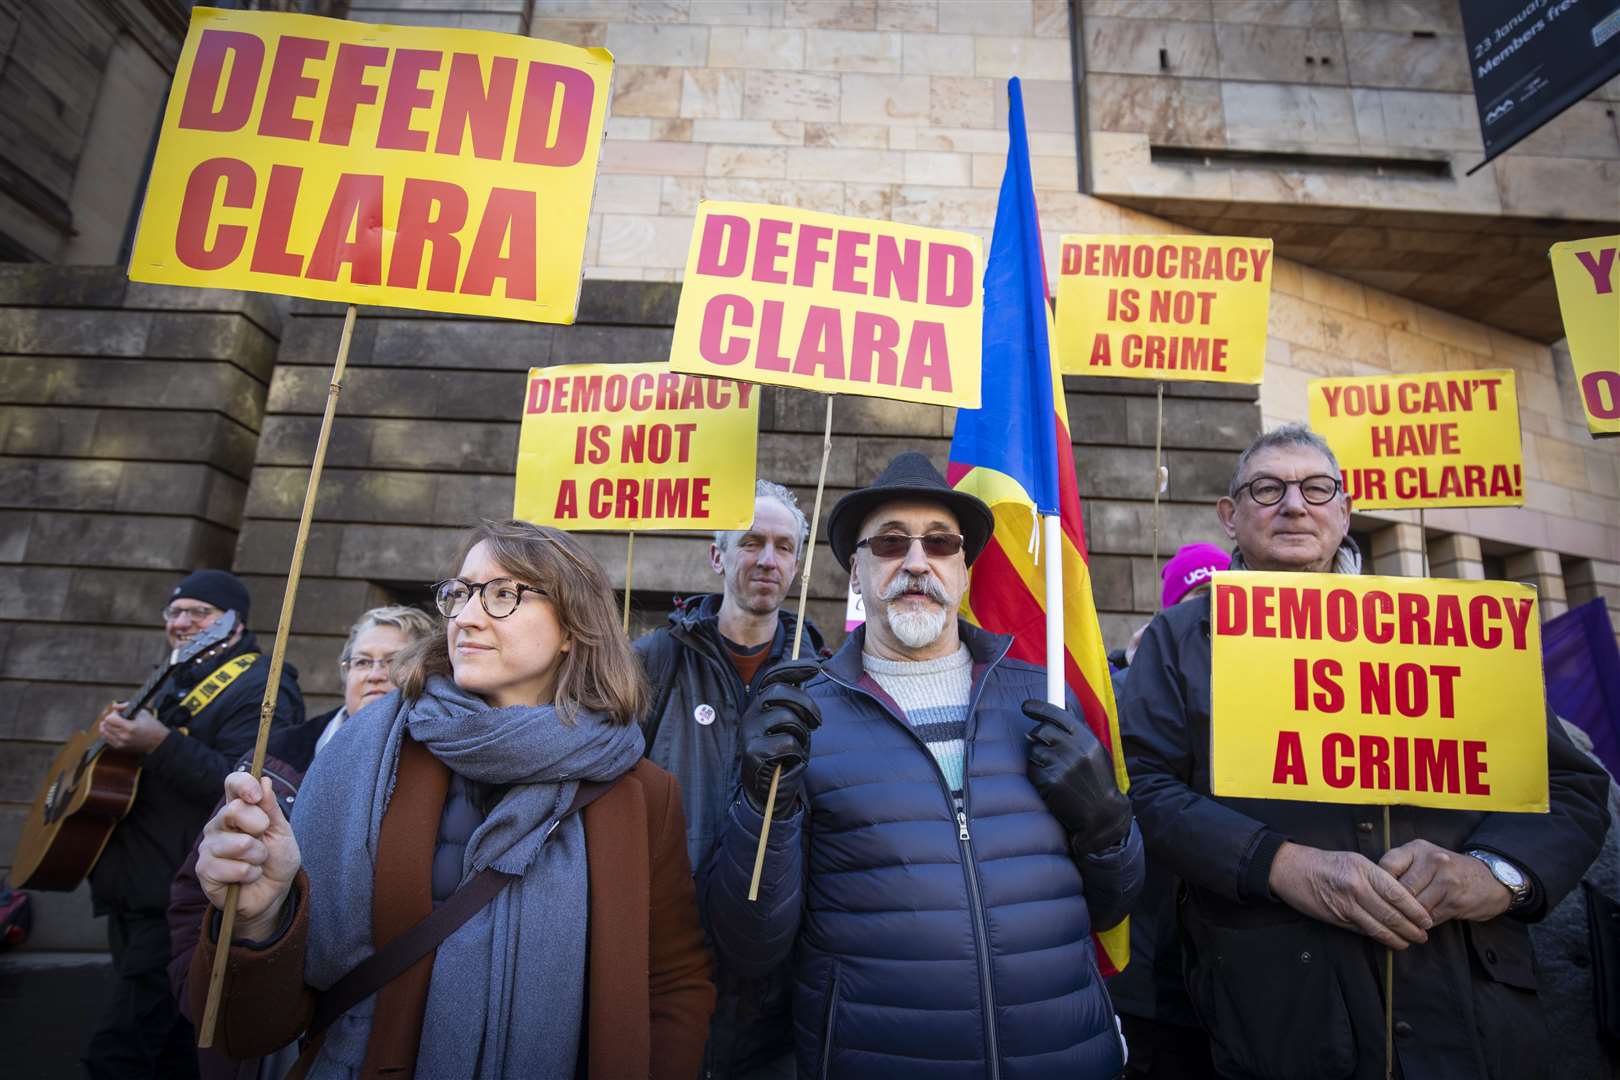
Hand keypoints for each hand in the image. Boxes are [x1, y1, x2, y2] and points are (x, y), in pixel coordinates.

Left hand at [99, 704, 169, 752]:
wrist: (157, 741)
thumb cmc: (151, 725)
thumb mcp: (142, 712)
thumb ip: (126, 707)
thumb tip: (114, 706)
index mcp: (130, 727)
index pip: (110, 719)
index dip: (113, 713)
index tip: (118, 713)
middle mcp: (124, 736)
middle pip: (106, 725)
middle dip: (110, 719)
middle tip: (117, 717)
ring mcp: (121, 743)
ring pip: (104, 733)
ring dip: (107, 727)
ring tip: (113, 723)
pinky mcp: (120, 748)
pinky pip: (107, 740)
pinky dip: (107, 734)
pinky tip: (112, 730)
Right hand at [196, 772, 301, 940]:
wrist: (272, 894)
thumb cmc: (276, 861)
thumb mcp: (282, 832)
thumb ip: (271, 809)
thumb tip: (265, 781)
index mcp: (238, 809)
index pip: (232, 783)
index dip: (244, 784)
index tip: (256, 796)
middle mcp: (219, 824)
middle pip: (235, 810)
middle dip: (260, 828)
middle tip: (263, 843)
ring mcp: (209, 846)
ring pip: (240, 844)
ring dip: (258, 857)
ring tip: (257, 863)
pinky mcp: (204, 869)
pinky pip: (235, 868)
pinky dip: (250, 874)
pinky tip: (247, 877)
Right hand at [738, 661, 821, 814]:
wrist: (769, 794)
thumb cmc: (784, 757)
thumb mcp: (793, 726)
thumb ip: (796, 706)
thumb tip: (810, 676)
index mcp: (759, 706)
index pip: (772, 677)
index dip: (794, 668)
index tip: (817, 666)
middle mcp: (750, 715)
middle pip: (779, 691)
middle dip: (806, 703)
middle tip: (818, 722)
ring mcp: (749, 733)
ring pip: (786, 717)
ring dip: (802, 734)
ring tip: (799, 747)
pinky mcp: (752, 752)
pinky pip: (786, 742)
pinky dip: (797, 753)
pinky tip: (791, 761)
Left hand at [1023, 700, 1132, 853]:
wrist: (1101, 815)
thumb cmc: (1098, 781)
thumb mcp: (1095, 752)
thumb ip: (1078, 731)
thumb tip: (1060, 708)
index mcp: (1087, 740)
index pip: (1057, 714)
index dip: (1038, 708)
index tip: (1026, 706)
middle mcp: (1075, 750)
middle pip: (1041, 731)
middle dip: (1038, 738)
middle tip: (1044, 748)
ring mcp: (1061, 766)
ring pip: (1034, 750)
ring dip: (1039, 759)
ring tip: (1056, 771)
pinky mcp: (1049, 782)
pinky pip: (1032, 769)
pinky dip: (1037, 774)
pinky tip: (1052, 783)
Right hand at [1268, 842, 1432, 949]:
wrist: (1290, 869)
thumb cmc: (1324, 862)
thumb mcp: (1354, 860)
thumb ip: (1376, 878)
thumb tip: (1399, 898)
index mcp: (1363, 870)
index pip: (1397, 894)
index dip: (1415, 910)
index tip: (1427, 919)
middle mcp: (1356, 888)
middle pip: (1391, 914)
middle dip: (1411, 929)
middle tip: (1423, 936)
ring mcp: (1345, 905)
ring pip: (1378, 927)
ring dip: (1397, 938)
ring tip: (1409, 942)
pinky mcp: (1336, 918)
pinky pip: (1362, 930)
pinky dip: (1377, 937)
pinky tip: (1387, 940)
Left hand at [1379, 839, 1512, 924]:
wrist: (1489, 880)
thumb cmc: (1446, 871)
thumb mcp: (1423, 859)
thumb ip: (1400, 868)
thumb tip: (1372, 889)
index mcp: (1417, 848)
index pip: (1387, 867)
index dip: (1380, 885)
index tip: (1377, 895)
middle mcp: (1432, 860)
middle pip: (1400, 890)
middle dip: (1394, 905)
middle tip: (1388, 915)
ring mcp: (1446, 880)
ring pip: (1414, 906)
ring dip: (1408, 917)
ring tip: (1405, 921)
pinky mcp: (1456, 899)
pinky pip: (1429, 917)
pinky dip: (1423, 923)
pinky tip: (1421, 923)